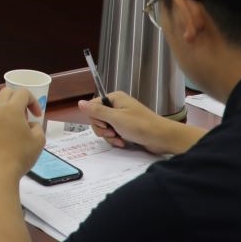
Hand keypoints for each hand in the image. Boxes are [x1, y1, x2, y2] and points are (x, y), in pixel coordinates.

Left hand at [0, 87, 44, 177]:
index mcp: (11, 109)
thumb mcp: (39, 140)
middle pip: (6, 93)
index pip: (23, 93)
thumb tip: (30, 124)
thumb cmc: (21, 155)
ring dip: (7, 113)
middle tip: (25, 116)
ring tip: (14, 131)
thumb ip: (37, 126)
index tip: (37, 116)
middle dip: (18, 100)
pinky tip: (2, 141)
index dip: (33, 101)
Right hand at [82, 92, 196, 154]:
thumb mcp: (115, 118)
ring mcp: (122, 118)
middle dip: (103, 129)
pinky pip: (113, 134)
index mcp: (114, 98)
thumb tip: (79, 102)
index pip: (93, 107)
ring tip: (119, 140)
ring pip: (105, 128)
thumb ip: (96, 111)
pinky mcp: (126, 128)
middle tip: (112, 133)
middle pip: (98, 118)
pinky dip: (116, 139)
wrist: (161, 137)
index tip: (105, 125)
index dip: (96, 118)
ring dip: (109, 136)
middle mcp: (117, 106)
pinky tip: (123, 143)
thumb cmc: (140, 125)